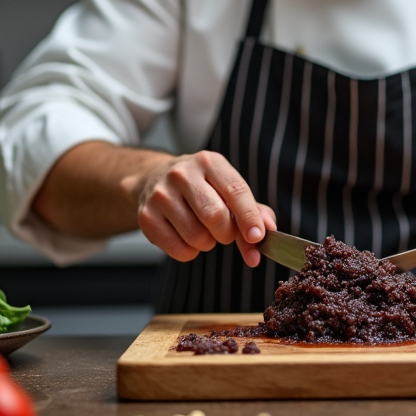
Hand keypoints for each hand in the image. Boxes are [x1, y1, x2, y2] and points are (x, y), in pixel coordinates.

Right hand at [121, 151, 275, 267]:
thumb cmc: (201, 188)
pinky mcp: (146, 217)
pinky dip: (189, 252)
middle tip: (224, 232)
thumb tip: (269, 229)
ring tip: (202, 230)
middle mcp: (182, 174)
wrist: (154, 179)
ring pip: (197, 237)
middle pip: (215, 216)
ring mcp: (161, 195)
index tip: (257, 237)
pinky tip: (185, 237)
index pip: (235, 191)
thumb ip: (254, 210)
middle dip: (227, 233)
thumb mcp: (227, 188)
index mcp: (209, 162)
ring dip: (208, 243)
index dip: (249, 217)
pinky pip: (179, 250)